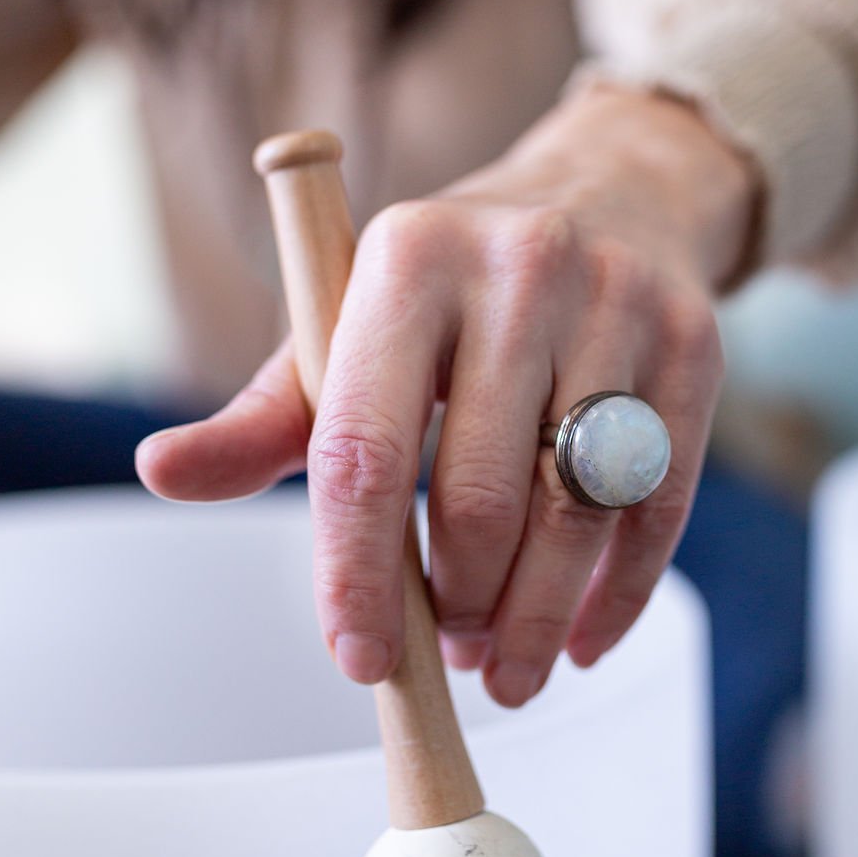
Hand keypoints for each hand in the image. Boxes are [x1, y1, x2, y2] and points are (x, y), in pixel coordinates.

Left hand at [136, 85, 754, 706]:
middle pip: (482, 498)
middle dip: (457, 608)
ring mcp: (622, 304)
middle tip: (444, 651)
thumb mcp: (349, 324)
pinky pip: (659, 505)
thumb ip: (264, 415)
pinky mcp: (696, 346)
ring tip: (507, 666)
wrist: (612, 190)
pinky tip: (587, 638)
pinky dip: (620, 595)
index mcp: (409, 258)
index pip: (365, 449)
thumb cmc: (456, 283)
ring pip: (575, 514)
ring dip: (537, 620)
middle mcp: (522, 267)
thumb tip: (161, 471)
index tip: (358, 661)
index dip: (354, 573)